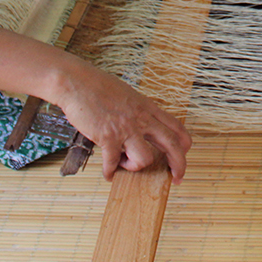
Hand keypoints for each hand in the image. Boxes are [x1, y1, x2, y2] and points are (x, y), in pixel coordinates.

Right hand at [0, 29, 191, 182]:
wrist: (76, 82)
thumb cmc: (98, 86)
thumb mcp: (128, 95)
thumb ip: (138, 111)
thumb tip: (142, 126)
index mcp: (148, 107)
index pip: (177, 127)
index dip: (184, 145)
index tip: (183, 156)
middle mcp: (141, 119)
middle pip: (172, 146)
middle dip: (178, 166)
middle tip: (177, 179)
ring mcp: (125, 128)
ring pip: (145, 159)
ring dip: (135, 167)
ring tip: (123, 163)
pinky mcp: (107, 137)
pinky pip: (113, 163)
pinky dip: (110, 172)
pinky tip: (107, 173)